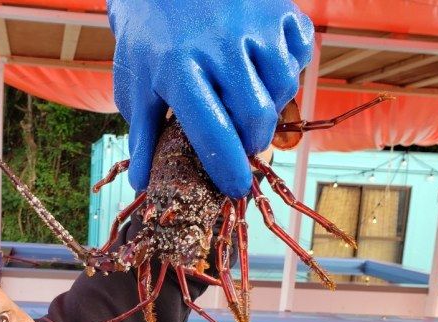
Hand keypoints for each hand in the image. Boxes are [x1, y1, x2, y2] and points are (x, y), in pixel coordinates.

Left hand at [108, 0, 313, 197]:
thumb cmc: (148, 38)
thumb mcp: (136, 86)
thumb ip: (142, 135)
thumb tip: (143, 181)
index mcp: (180, 67)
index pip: (212, 133)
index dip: (227, 168)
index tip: (236, 188)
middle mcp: (222, 44)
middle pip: (257, 116)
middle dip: (252, 141)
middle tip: (242, 142)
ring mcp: (255, 22)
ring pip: (284, 88)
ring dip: (270, 105)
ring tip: (246, 99)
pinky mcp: (280, 7)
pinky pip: (301, 54)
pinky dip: (287, 67)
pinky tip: (262, 66)